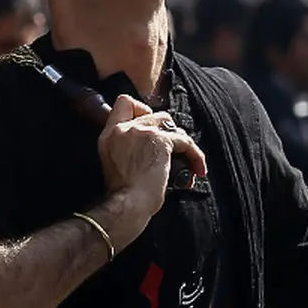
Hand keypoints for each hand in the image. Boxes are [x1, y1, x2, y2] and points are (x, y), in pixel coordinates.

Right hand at [97, 95, 207, 216]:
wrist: (128, 204)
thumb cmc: (124, 195)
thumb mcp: (115, 164)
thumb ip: (126, 147)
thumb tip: (149, 145)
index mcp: (109, 134)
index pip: (124, 102)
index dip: (142, 111)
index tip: (151, 128)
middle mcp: (123, 129)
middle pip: (153, 112)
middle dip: (166, 130)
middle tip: (173, 149)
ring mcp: (142, 132)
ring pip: (170, 124)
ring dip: (181, 142)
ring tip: (186, 160)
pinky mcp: (160, 141)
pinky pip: (186, 142)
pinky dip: (195, 156)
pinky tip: (198, 169)